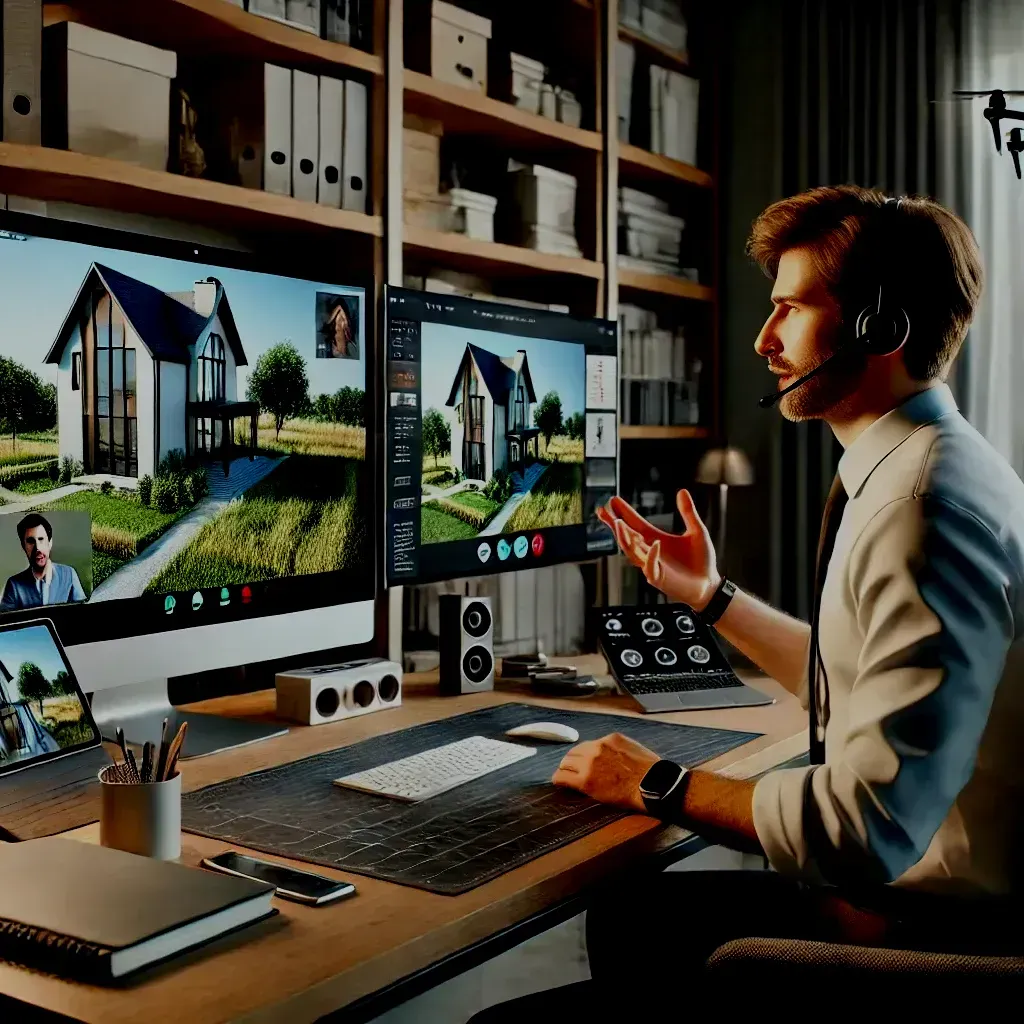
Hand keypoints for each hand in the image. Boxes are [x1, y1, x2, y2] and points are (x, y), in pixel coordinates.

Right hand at [551, 732, 659, 812]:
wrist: (653, 783)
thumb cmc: (628, 796)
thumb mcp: (599, 797)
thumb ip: (583, 785)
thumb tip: (573, 780)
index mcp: (584, 779)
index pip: (559, 775)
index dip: (558, 779)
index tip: (560, 780)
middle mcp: (589, 759)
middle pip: (566, 759)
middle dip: (566, 766)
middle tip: (571, 770)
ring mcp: (600, 745)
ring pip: (579, 747)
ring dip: (578, 755)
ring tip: (585, 760)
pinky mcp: (612, 737)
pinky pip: (597, 741)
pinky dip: (597, 747)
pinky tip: (605, 754)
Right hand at [597, 490, 720, 609]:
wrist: (709, 586)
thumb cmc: (701, 562)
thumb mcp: (697, 532)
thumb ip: (688, 512)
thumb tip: (682, 491)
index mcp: (656, 540)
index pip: (635, 524)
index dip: (624, 512)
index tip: (613, 500)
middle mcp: (650, 552)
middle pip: (627, 537)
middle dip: (614, 524)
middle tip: (603, 511)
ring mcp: (652, 566)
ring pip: (632, 552)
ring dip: (625, 538)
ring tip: (618, 523)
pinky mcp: (660, 579)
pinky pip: (651, 566)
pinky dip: (652, 555)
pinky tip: (654, 543)